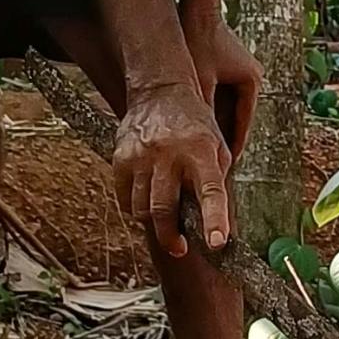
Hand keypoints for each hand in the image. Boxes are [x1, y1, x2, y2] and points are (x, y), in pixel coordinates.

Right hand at [114, 78, 232, 259]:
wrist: (161, 90)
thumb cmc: (195, 124)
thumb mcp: (217, 146)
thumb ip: (215, 181)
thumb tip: (214, 223)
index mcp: (202, 151)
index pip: (211, 191)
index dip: (214, 220)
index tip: (216, 244)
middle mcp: (170, 154)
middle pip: (165, 210)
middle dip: (172, 237)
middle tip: (180, 248)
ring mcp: (141, 156)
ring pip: (142, 209)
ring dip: (154, 224)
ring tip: (165, 223)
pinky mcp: (121, 158)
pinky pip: (125, 199)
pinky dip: (136, 210)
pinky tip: (147, 205)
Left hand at [182, 11, 261, 162]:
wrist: (195, 9)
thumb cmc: (197, 42)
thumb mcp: (198, 84)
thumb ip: (201, 115)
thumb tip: (198, 148)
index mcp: (251, 83)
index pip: (241, 126)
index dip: (229, 151)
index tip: (220, 173)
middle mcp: (251, 80)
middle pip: (235, 121)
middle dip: (221, 144)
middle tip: (209, 170)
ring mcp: (240, 75)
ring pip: (226, 112)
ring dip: (213, 131)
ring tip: (201, 156)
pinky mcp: (227, 71)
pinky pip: (218, 100)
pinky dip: (207, 115)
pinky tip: (192, 132)